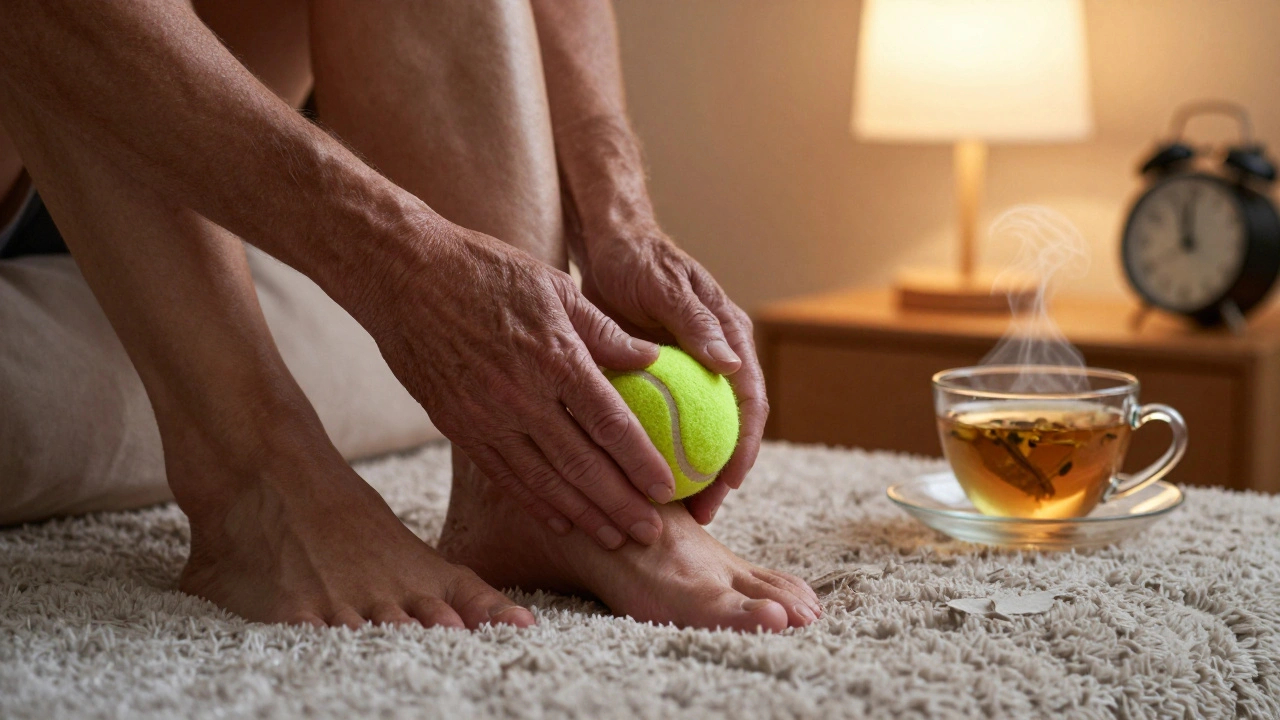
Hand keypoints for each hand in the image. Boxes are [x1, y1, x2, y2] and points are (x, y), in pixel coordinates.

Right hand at [361, 224, 675, 548]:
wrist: (405, 276)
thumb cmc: (488, 271)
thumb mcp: (556, 286)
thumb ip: (604, 331)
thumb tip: (652, 358)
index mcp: (555, 358)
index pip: (610, 424)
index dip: (641, 462)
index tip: (667, 487)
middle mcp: (522, 397)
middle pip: (582, 465)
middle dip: (621, 505)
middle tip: (651, 533)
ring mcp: (486, 417)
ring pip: (544, 481)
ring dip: (583, 515)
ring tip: (615, 538)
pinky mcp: (459, 427)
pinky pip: (504, 475)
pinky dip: (536, 503)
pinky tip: (562, 520)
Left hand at [576, 224, 767, 524]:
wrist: (611, 245)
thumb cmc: (640, 261)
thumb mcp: (666, 288)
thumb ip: (698, 324)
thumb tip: (731, 365)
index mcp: (732, 339)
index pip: (750, 402)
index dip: (745, 446)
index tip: (730, 482)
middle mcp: (719, 360)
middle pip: (731, 429)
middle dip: (722, 475)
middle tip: (703, 513)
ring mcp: (692, 372)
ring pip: (700, 432)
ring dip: (693, 472)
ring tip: (676, 512)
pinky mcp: (666, 380)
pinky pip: (669, 423)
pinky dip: (662, 451)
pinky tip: (640, 480)